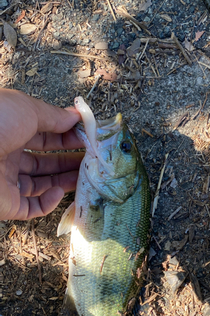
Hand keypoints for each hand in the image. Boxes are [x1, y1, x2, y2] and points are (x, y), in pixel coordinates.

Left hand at [0, 89, 83, 219]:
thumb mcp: (27, 109)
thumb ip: (54, 116)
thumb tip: (76, 116)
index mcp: (10, 130)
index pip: (44, 136)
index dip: (67, 136)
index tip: (88, 137)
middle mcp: (7, 156)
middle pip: (45, 161)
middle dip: (70, 159)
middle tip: (94, 159)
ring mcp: (5, 181)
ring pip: (42, 184)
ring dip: (66, 181)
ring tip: (87, 176)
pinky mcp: (6, 205)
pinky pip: (32, 207)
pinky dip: (49, 202)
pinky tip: (58, 191)